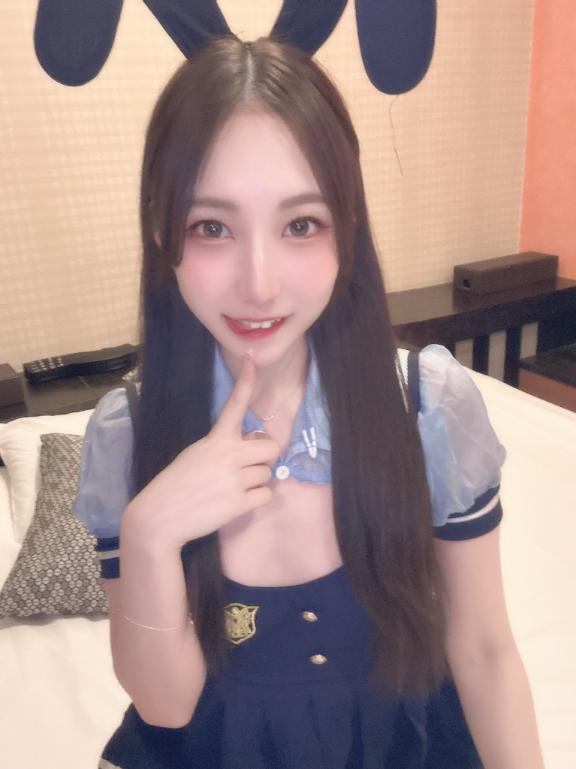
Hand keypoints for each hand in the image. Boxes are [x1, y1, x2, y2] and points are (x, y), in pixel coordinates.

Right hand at [122, 354, 280, 552]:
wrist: (160, 516)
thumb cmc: (177, 484)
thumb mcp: (197, 454)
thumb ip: (224, 447)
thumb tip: (254, 447)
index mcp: (216, 439)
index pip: (234, 405)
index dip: (246, 383)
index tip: (253, 360)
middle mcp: (229, 454)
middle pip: (271, 447)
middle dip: (265, 457)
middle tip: (250, 465)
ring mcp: (236, 478)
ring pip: (268, 473)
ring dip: (257, 481)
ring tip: (233, 488)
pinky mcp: (239, 503)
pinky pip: (267, 495)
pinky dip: (257, 499)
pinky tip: (238, 502)